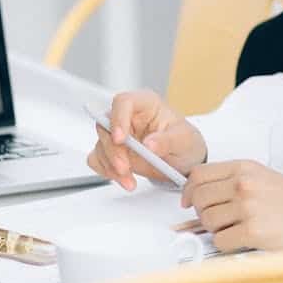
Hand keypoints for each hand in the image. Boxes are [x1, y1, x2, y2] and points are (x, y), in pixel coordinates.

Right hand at [87, 90, 206, 190]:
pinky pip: (98, 158)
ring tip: (128, 180)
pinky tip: (122, 179)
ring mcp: (119, 134)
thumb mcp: (184, 139)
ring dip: (110, 165)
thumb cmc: (185, 141)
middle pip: (106, 125)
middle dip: (113, 150)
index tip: (121, 139)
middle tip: (125, 168)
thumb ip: (167, 141)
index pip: (124, 102)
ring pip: (101, 144)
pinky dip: (106, 171)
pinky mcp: (114, 151)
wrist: (185, 160)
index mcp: (146, 104)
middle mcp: (129, 116)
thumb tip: (149, 144)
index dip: (118, 119)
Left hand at [181, 160, 282, 252]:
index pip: (198, 175)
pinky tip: (244, 240)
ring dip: (217, 230)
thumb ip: (232, 182)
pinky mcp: (252, 230)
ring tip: (237, 229)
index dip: (188, 190)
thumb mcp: (262, 179)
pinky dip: (227, 245)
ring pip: (207, 221)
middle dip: (203, 213)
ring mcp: (247, 207)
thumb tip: (197, 197)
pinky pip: (220, 241)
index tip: (189, 201)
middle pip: (199, 199)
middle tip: (218, 220)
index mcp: (244, 168)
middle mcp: (243, 184)